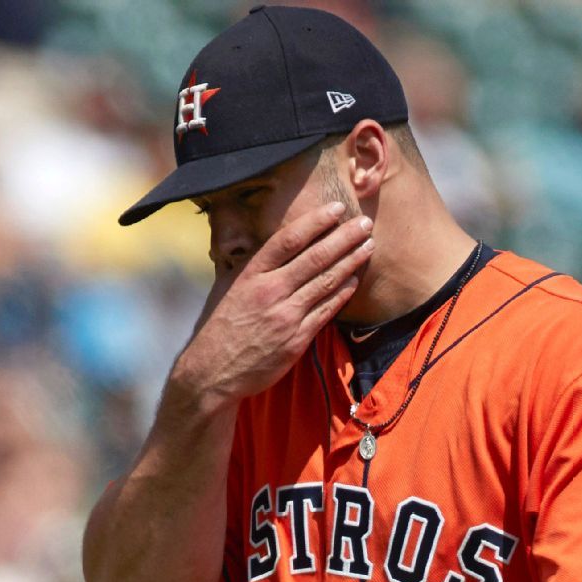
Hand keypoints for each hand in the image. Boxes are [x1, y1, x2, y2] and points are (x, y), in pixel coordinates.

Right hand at [173, 202, 374, 410]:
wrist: (213, 372)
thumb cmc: (219, 328)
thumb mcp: (226, 288)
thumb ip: (248, 267)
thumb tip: (264, 244)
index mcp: (250, 275)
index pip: (288, 240)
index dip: (315, 222)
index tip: (336, 209)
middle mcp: (269, 291)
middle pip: (315, 258)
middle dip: (344, 238)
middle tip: (365, 222)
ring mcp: (285, 316)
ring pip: (326, 282)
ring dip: (351, 261)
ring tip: (368, 245)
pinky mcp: (296, 339)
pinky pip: (326, 311)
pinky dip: (342, 293)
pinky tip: (354, 279)